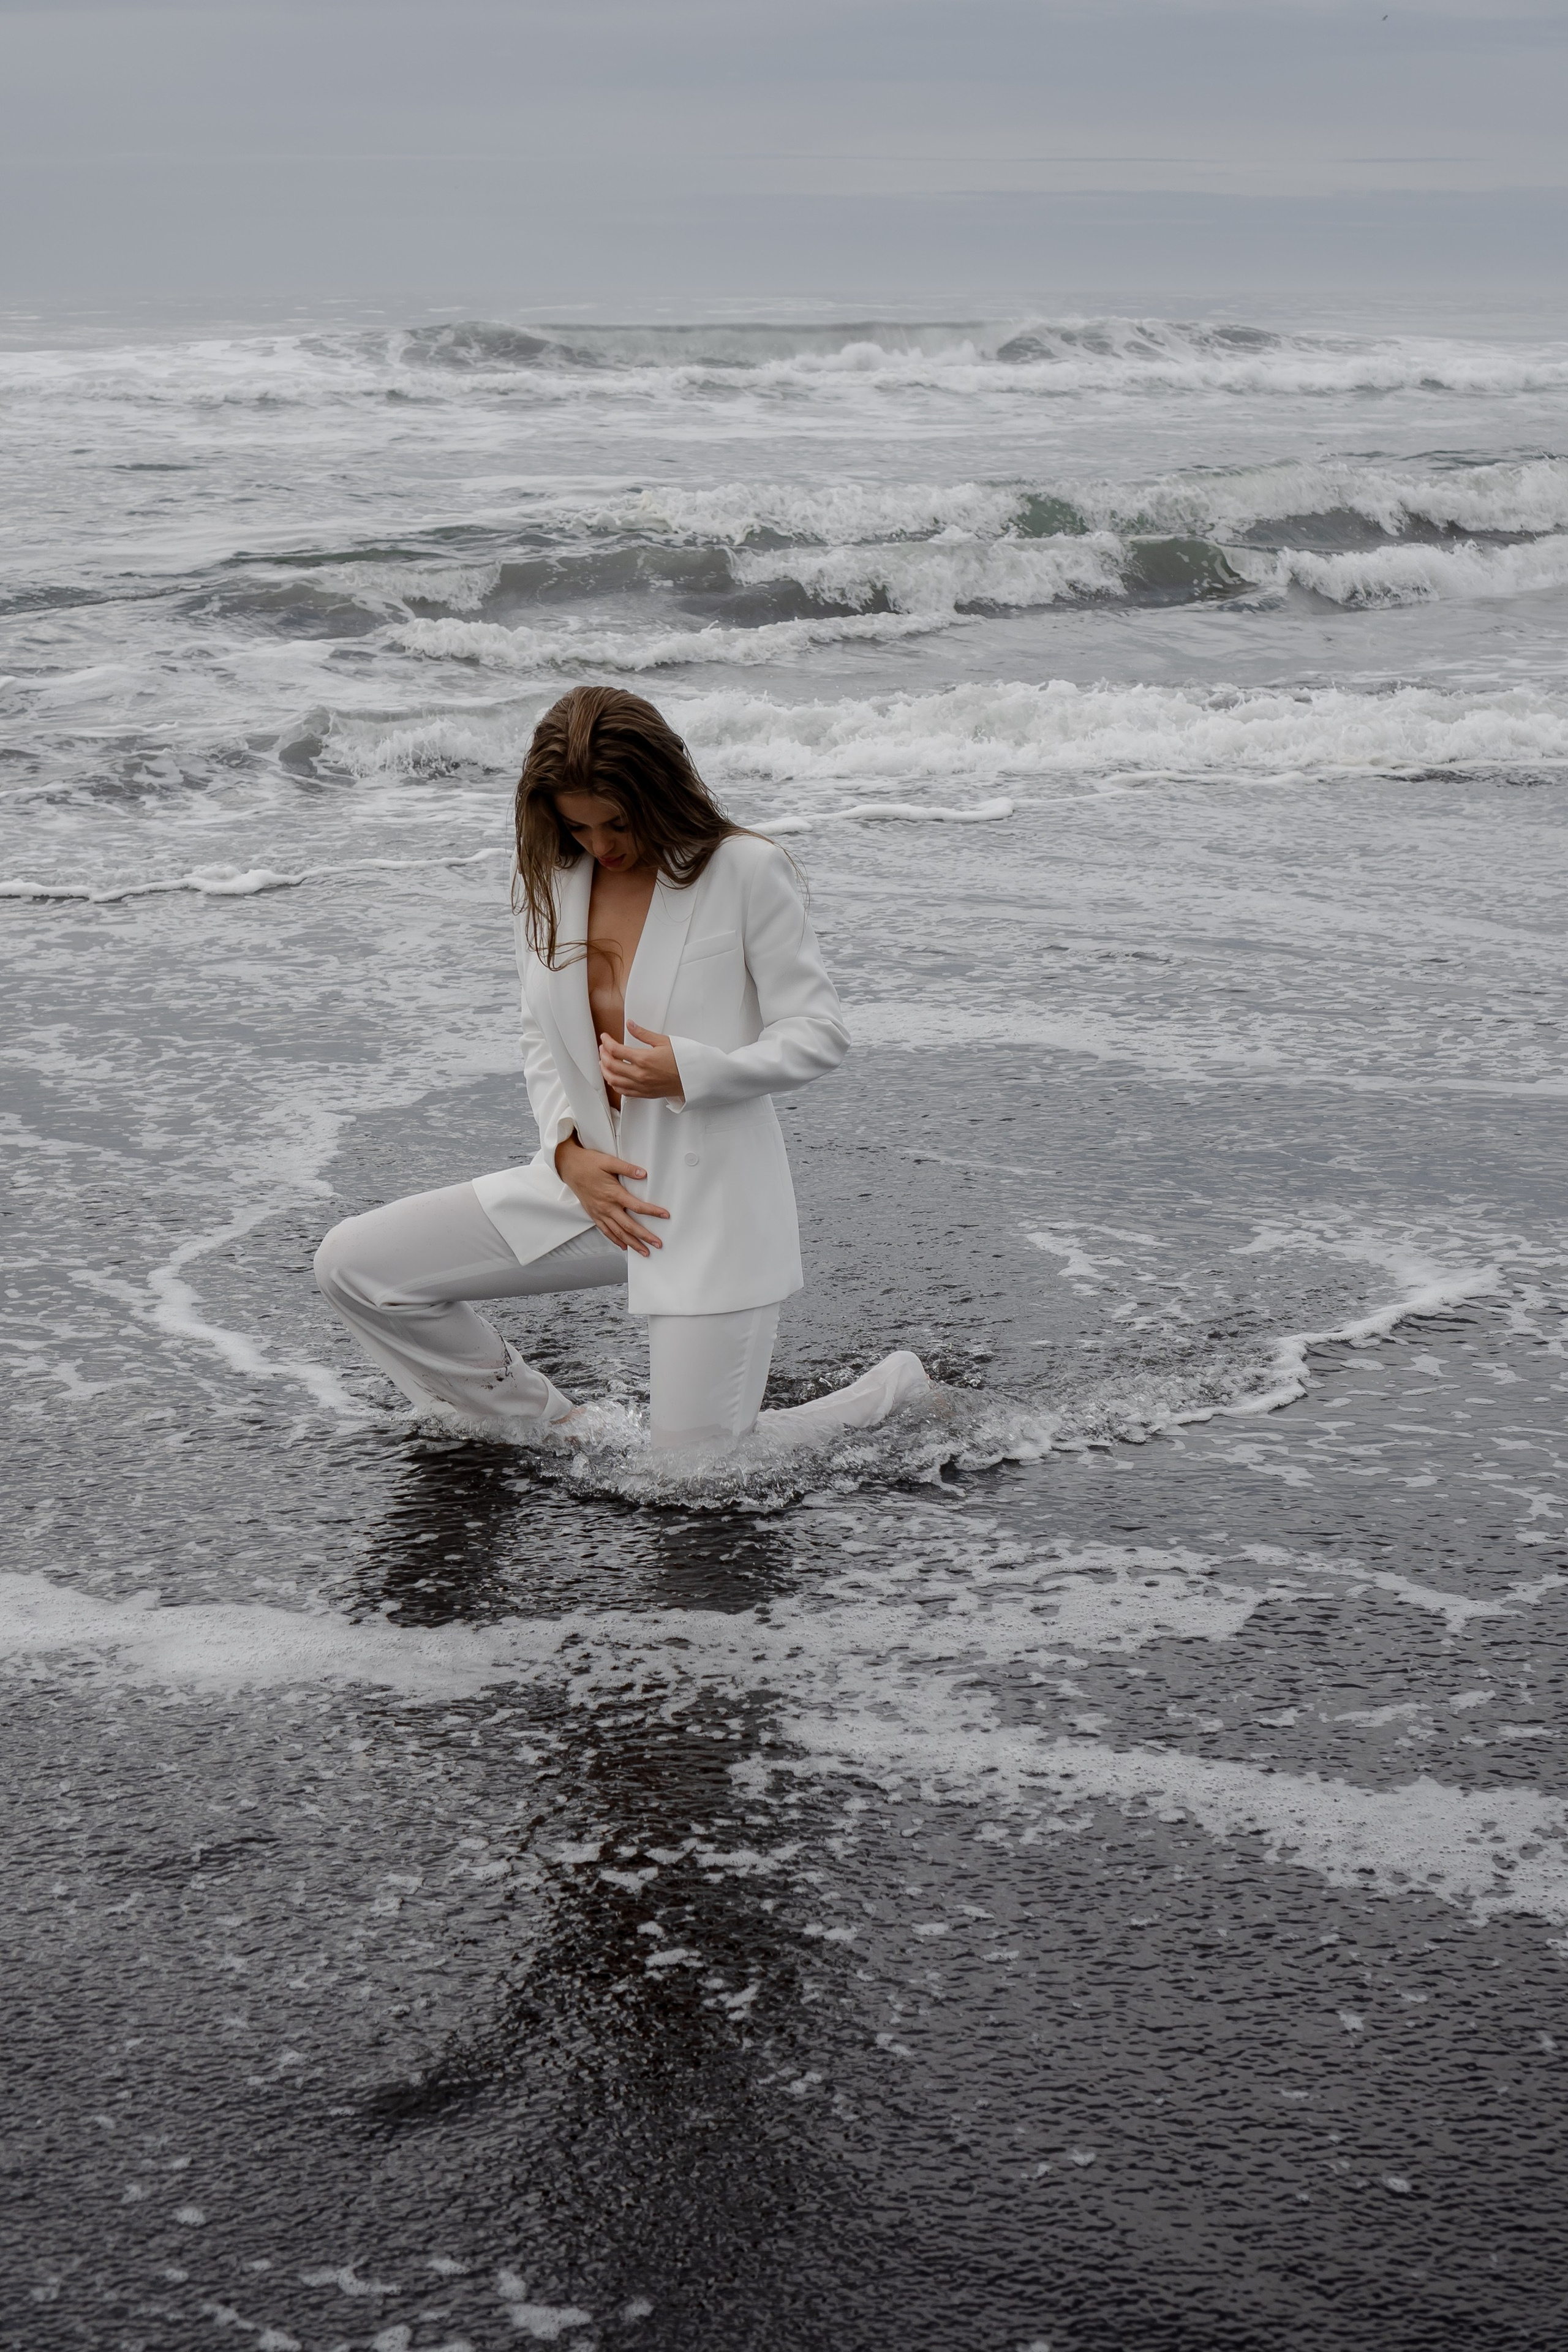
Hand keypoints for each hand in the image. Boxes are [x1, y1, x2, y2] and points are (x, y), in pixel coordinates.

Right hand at [554, 1135, 669, 1256]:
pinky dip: (615, 1240)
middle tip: (658, 1244)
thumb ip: (627, 1168)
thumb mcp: (608, 1161)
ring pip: (618, 1233)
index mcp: (613, 1193)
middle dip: (645, 1237)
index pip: (637, 1206)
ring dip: (632, 1243)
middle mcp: (607, 1207)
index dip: (652, 1212)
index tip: (665, 1215)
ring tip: (644, 1252)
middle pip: (629, 1226)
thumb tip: (643, 1173)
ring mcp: (599, 1213)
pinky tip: (624, 1246)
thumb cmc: (588, 1163)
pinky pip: (605, 1231)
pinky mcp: (594, 1214)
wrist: (569, 1167)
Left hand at [599, 1021, 683, 1100]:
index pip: (616, 1050)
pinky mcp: (644, 1094)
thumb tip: (630, 1025)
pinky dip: (614, 1084)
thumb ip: (643, 1034)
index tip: (605, 1038)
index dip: (606, 1042)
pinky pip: (623, 1091)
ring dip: (605, 1070)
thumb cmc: (683, 1060)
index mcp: (644, 1059)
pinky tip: (614, 1077)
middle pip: (611, 1065)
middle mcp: (640, 1075)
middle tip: (603, 1047)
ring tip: (604, 1062)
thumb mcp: (664, 1041)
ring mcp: (641, 1086)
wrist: (694, 1077)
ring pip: (613, 1081)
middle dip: (603, 1054)